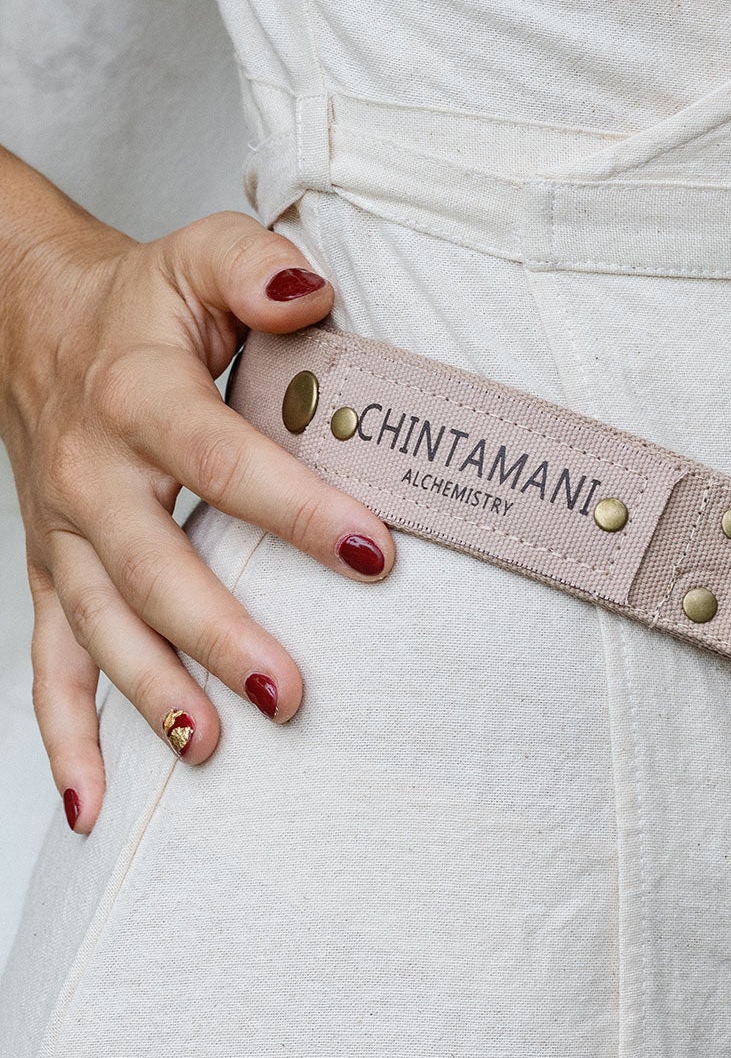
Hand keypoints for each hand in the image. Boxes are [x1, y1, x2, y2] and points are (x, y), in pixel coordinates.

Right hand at [0, 151, 395, 834]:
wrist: (27, 311)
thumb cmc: (140, 299)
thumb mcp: (201, 254)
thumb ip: (258, 267)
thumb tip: (310, 294)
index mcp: (139, 397)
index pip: (223, 461)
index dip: (296, 508)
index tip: (370, 552)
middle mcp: (92, 473)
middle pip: (153, 564)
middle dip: (217, 632)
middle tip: (285, 691)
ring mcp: (66, 533)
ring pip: (101, 625)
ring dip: (150, 691)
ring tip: (207, 744)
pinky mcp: (53, 569)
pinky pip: (48, 663)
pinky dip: (65, 735)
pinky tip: (94, 803)